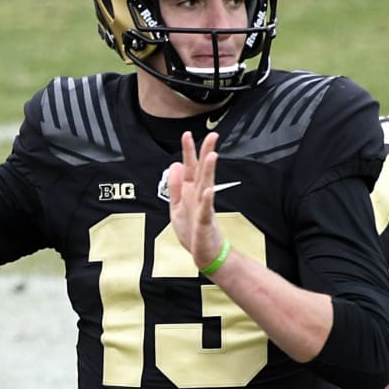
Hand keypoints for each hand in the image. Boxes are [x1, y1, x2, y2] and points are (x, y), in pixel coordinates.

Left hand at [166, 131, 226, 271]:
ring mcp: (203, 208)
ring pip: (206, 186)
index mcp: (190, 192)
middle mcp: (198, 197)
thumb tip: (175, 164)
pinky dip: (207, 200)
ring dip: (209, 171)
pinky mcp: (204, 223)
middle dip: (205, 154)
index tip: (187, 134)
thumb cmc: (192, 231)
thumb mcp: (176, 206)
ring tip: (212, 155)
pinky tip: (208, 191)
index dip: (188, 152)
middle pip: (202, 172)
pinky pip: (205, 210)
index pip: (190, 168)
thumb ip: (175, 186)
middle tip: (212, 136)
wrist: (204, 253)